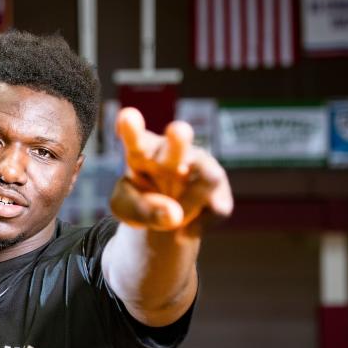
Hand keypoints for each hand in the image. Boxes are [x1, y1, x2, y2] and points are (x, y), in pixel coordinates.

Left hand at [111, 107, 232, 234]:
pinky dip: (198, 226)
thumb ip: (140, 210)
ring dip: (189, 204)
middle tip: (177, 131)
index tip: (127, 116)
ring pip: (208, 179)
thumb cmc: (140, 204)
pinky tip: (185, 231)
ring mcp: (202, 168)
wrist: (164, 222)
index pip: (136, 139)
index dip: (133, 129)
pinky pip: (216, 209)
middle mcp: (175, 154)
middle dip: (180, 138)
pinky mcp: (220, 192)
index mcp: (143, 152)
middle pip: (180, 142)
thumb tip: (174, 215)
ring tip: (174, 222)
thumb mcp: (126, 209)